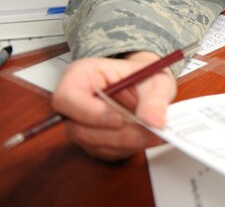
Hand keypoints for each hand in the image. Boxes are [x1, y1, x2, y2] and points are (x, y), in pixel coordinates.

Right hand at [51, 51, 176, 160]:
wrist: (146, 85)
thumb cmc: (143, 76)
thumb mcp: (155, 80)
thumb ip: (154, 99)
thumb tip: (154, 122)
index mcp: (80, 76)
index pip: (66, 99)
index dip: (92, 113)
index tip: (120, 119)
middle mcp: (73, 103)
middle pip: (79, 129)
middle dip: (117, 133)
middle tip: (148, 130)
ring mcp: (79, 124)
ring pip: (93, 144)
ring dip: (125, 142)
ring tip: (152, 134)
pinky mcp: (90, 141)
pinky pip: (104, 152)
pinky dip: (126, 148)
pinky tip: (144, 137)